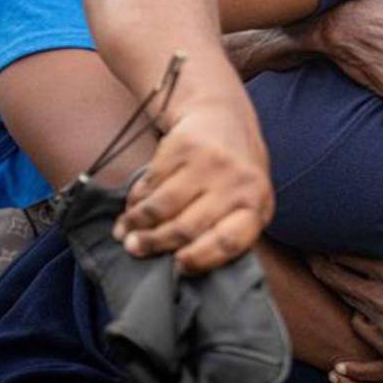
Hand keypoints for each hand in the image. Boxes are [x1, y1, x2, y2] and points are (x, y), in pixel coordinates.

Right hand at [112, 101, 273, 274]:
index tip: (178, 266)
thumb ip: (222, 228)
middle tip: (134, 250)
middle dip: (155, 244)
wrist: (223, 114)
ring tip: (124, 233)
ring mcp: (210, 164)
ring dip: (137, 224)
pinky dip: (136, 199)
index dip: (201, 258)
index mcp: (257, 206)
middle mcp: (237, 184)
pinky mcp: (184, 147)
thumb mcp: (245, 199)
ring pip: (162, 207)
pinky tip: (132, 206)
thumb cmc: (233, 170)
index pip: (229, 241)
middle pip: (187, 228)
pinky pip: (151, 184)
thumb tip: (181, 267)